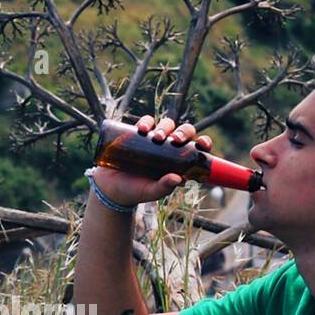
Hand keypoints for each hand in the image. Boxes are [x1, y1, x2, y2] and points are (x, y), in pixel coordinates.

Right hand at [89, 114, 212, 206]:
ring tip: (155, 137)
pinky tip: (142, 129)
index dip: (203, 143)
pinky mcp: (138, 134)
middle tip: (175, 140)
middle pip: (183, 132)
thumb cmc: (134, 192)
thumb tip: (178, 179)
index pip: (196, 148)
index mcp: (178, 162)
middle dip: (183, 132)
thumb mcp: (150, 192)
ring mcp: (153, 140)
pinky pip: (146, 122)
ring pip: (167, 124)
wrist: (110, 188)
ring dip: (165, 127)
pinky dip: (146, 121)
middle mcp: (168, 148)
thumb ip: (163, 187)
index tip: (203, 144)